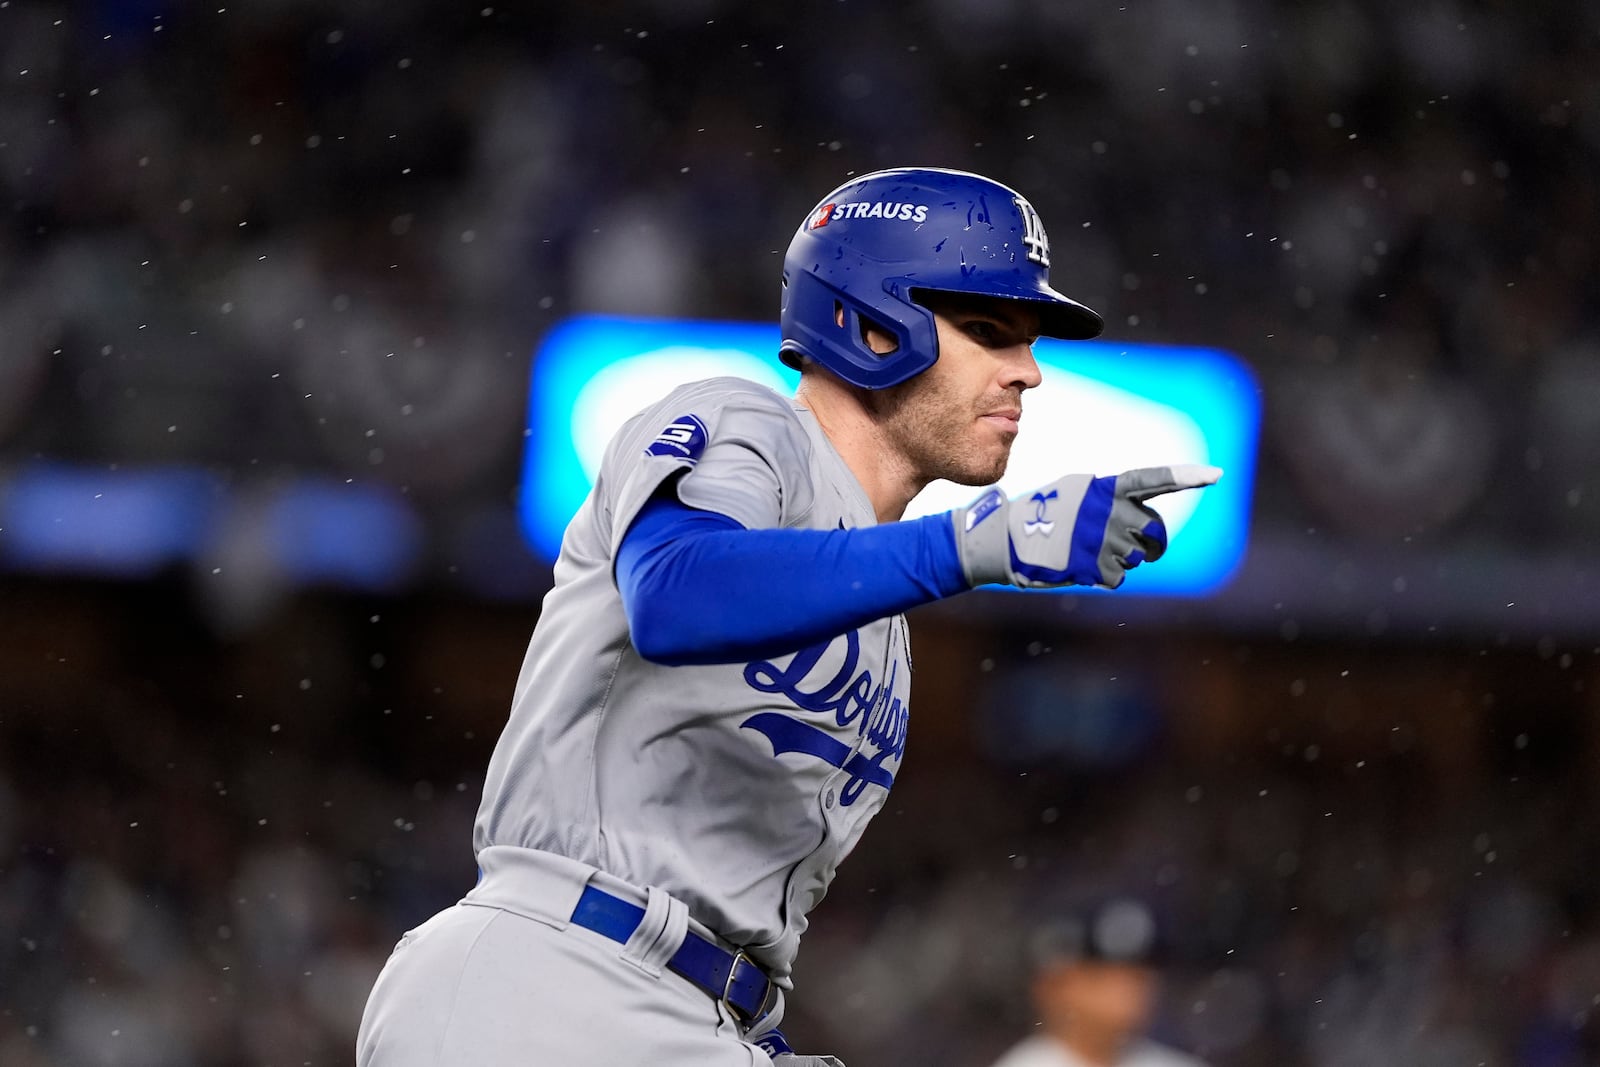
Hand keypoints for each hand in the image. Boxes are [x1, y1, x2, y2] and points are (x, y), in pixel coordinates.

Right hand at [950, 464, 1222, 588]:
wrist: (1007, 540)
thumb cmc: (1041, 515)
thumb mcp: (1075, 494)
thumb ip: (1109, 501)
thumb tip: (1140, 525)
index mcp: (1107, 489)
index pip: (1152, 480)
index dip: (1185, 476)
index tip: (1217, 474)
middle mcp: (1112, 513)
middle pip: (1153, 531)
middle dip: (1145, 541)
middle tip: (1119, 541)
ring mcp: (1107, 542)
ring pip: (1136, 557)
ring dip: (1118, 558)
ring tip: (1085, 551)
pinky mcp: (1100, 569)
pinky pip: (1119, 577)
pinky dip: (1103, 577)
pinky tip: (1079, 566)